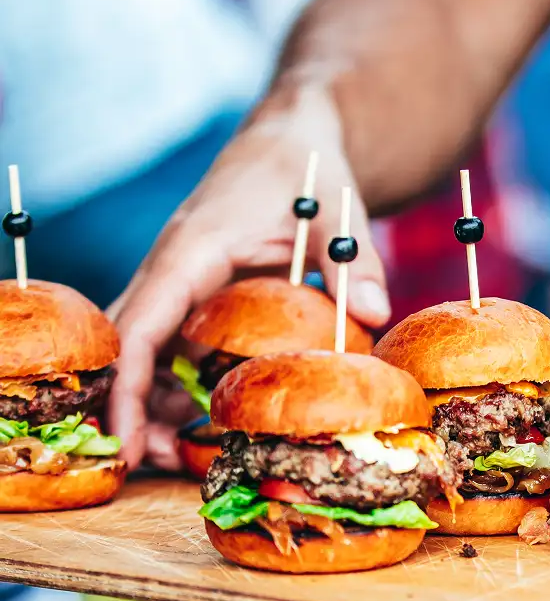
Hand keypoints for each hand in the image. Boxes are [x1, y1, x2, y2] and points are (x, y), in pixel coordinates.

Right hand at [108, 83, 390, 469]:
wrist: (295, 139)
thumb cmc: (307, 167)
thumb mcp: (338, 209)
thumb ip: (353, 261)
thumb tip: (372, 312)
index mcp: (194, 248)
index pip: (141, 322)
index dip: (128, 383)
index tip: (126, 435)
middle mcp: (176, 267)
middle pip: (132, 343)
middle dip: (131, 403)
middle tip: (151, 461)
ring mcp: (186, 281)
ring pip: (150, 347)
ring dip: (154, 398)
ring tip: (175, 455)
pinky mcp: (203, 291)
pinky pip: (178, 342)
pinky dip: (180, 380)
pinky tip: (199, 418)